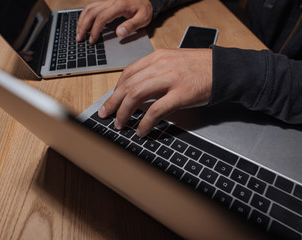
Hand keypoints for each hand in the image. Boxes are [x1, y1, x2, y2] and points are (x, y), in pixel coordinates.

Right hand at [76, 0, 152, 43]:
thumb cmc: (144, 9)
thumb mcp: (143, 18)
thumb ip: (131, 26)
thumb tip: (119, 33)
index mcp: (119, 5)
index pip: (102, 18)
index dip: (95, 30)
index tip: (91, 40)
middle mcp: (111, 1)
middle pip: (91, 12)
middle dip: (83, 26)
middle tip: (79, 39)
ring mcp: (107, 1)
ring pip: (89, 8)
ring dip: (82, 20)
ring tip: (78, 32)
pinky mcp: (106, 2)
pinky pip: (92, 7)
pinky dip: (85, 15)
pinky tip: (83, 23)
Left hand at [98, 48, 212, 136]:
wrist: (224, 70)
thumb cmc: (199, 68)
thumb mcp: (173, 62)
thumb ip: (154, 73)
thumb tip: (136, 91)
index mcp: (158, 57)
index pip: (128, 73)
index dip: (115, 89)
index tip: (110, 100)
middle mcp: (161, 65)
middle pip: (128, 84)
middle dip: (113, 102)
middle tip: (106, 114)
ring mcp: (171, 79)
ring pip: (136, 95)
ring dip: (124, 112)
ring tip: (120, 124)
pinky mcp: (181, 94)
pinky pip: (156, 110)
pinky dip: (145, 122)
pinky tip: (141, 130)